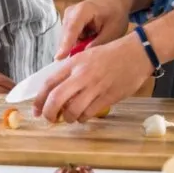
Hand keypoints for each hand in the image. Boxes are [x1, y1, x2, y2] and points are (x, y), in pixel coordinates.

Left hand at [34, 32, 151, 122]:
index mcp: (74, 63)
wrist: (137, 53)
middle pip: (56, 99)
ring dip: (68, 118)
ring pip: (72, 110)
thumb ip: (72, 71)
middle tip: (50, 119)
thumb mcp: (87, 56)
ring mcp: (95, 87)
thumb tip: (57, 90)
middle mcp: (82, 75)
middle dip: (49, 113)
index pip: (49, 83)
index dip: (39, 99)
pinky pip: (89, 113)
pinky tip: (83, 115)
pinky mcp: (108, 97)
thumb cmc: (112, 54)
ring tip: (70, 117)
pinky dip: (82, 118)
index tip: (37, 110)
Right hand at [54, 0, 131, 60]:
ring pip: (67, 39)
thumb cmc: (115, 14)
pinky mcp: (68, 23)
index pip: (72, 29)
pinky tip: (90, 40)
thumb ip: (98, 44)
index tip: (60, 58)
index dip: (66, 44)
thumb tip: (83, 56)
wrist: (113, 1)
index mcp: (83, 10)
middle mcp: (71, 12)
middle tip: (89, 58)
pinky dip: (78, 43)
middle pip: (66, 36)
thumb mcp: (112, 31)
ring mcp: (68, 17)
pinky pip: (69, 39)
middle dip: (73, 49)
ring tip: (94, 42)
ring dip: (77, 46)